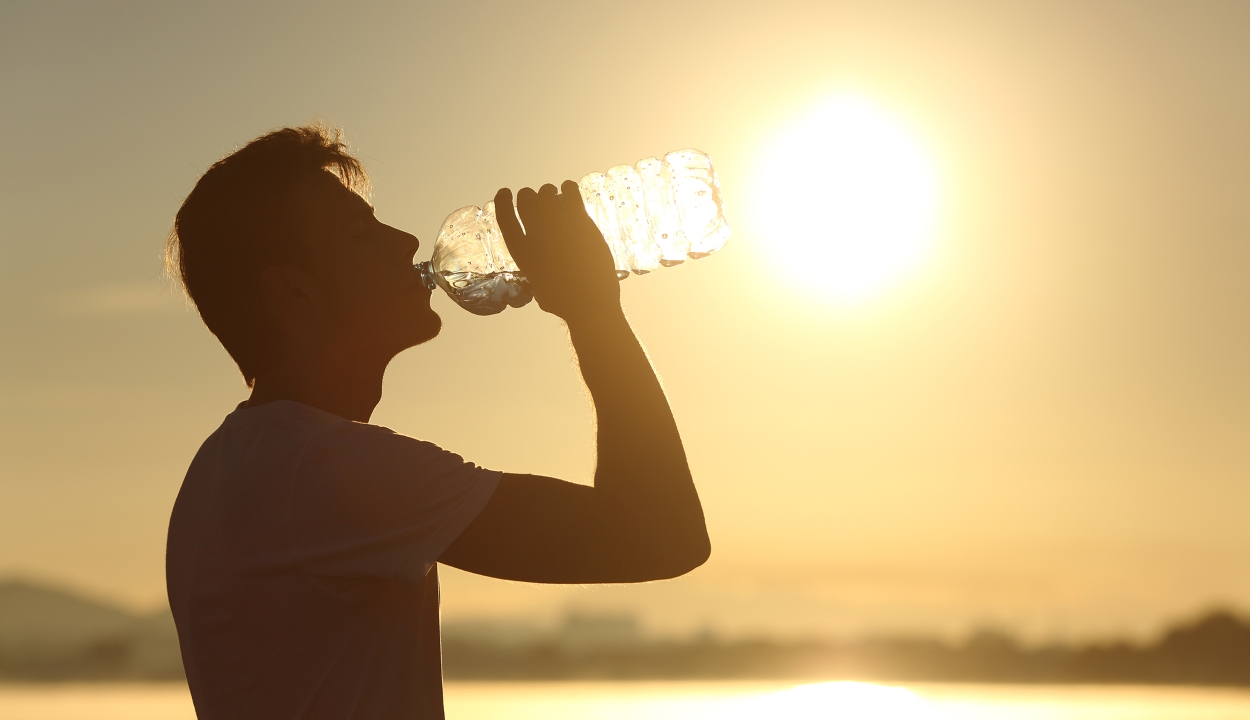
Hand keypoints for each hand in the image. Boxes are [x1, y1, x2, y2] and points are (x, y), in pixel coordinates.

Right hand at [494, 182, 620, 322]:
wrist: (590, 303)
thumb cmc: (565, 303)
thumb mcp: (540, 291)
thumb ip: (537, 279)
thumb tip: (539, 286)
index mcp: (522, 253)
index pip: (505, 217)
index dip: (502, 201)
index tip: (505, 192)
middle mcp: (536, 236)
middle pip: (526, 200)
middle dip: (530, 196)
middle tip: (539, 199)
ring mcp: (558, 228)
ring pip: (547, 193)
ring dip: (549, 192)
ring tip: (556, 196)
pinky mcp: (580, 224)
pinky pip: (570, 193)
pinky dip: (568, 188)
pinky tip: (570, 192)